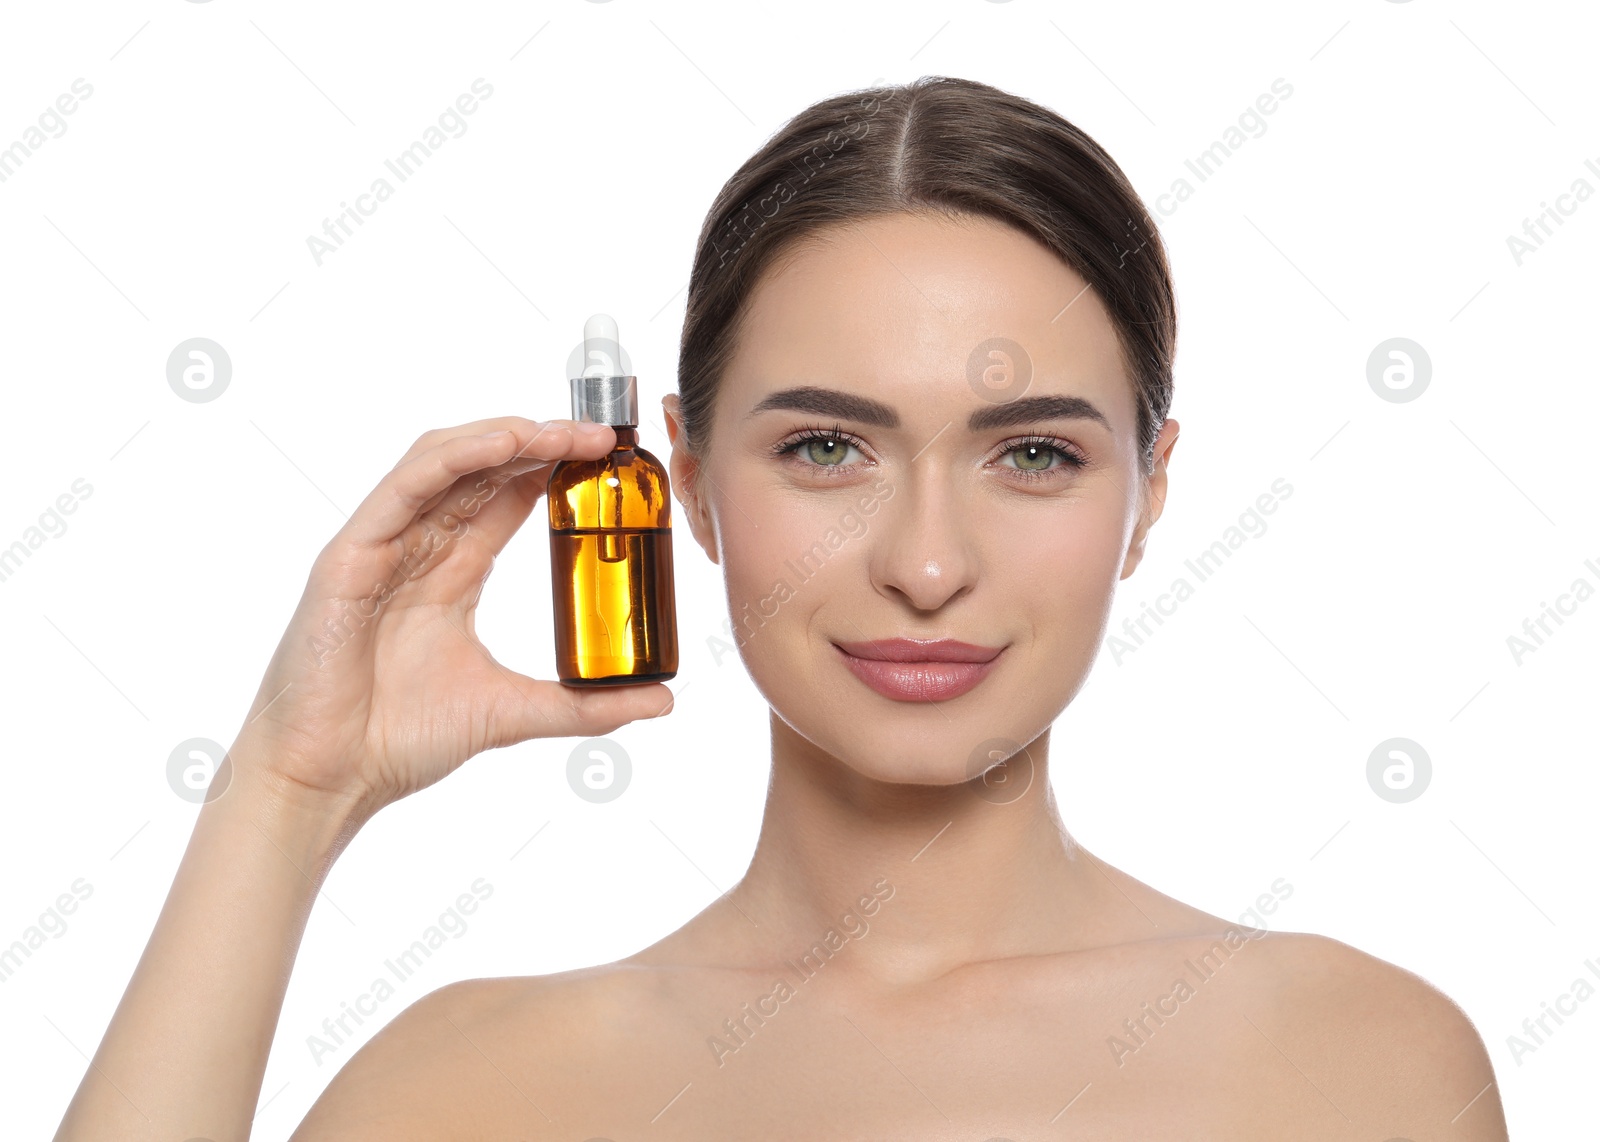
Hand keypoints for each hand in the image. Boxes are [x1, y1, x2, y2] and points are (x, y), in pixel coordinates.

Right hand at [229, 416, 674, 819]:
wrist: (331, 780)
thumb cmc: (397, 743)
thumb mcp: (512, 713)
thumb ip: (586, 706)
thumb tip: (661, 701)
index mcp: (449, 576)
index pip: (506, 499)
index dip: (554, 469)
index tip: (611, 456)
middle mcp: (416, 550)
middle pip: (482, 470)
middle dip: (541, 443)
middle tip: (603, 434)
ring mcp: (382, 548)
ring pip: (444, 463)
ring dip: (504, 437)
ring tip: (562, 430)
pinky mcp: (349, 557)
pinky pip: (403, 488)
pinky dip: (454, 457)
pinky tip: (502, 444)